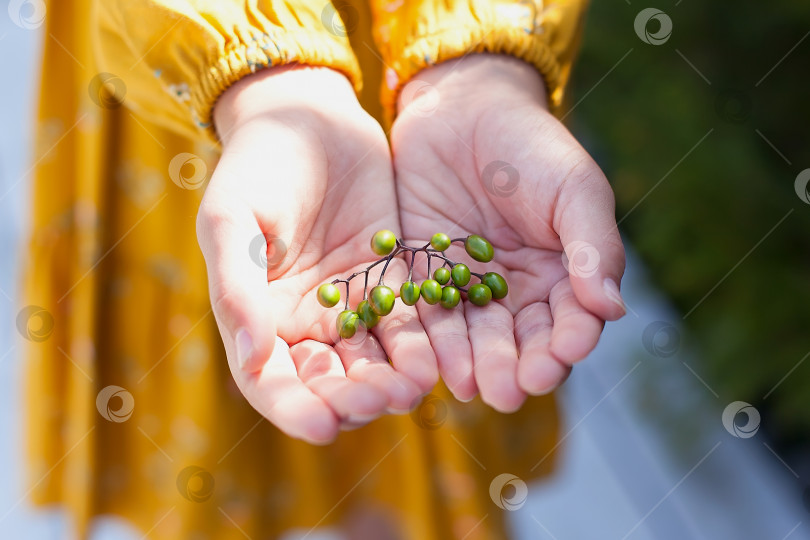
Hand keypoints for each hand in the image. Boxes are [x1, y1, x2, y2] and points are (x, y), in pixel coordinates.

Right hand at [197, 66, 436, 443]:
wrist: (308, 118)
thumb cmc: (255, 165)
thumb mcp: (233, 217)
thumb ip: (237, 284)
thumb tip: (251, 355)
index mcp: (258, 314)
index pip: (270, 380)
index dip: (294, 408)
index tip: (324, 428)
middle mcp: (304, 321)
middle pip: (326, 380)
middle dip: (350, 399)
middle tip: (377, 403)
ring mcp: (350, 304)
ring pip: (371, 360)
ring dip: (389, 381)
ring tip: (410, 389)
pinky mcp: (390, 280)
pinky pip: (406, 323)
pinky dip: (417, 345)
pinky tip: (434, 359)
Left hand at [391, 54, 625, 411]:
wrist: (462, 108)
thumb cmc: (532, 146)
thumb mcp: (574, 188)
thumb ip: (594, 246)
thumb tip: (613, 310)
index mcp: (561, 275)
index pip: (569, 321)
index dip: (567, 342)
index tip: (560, 356)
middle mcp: (515, 291)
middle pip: (519, 340)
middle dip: (515, 367)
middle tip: (509, 392)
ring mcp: (466, 287)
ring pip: (472, 336)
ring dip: (472, 364)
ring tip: (470, 386)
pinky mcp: (422, 276)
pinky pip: (425, 313)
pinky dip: (429, 339)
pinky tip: (430, 362)